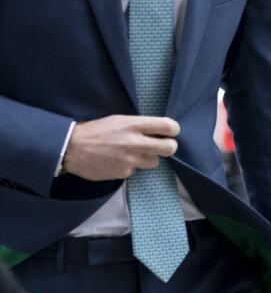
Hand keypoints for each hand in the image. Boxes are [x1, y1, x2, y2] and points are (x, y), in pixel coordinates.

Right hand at [64, 115, 179, 180]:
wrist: (73, 148)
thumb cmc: (97, 131)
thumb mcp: (120, 119)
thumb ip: (139, 125)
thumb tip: (158, 130)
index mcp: (134, 125)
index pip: (167, 126)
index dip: (174, 129)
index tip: (172, 131)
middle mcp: (135, 142)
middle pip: (170, 148)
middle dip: (170, 146)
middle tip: (164, 145)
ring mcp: (130, 160)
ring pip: (155, 162)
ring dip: (148, 157)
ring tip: (134, 152)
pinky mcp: (123, 173)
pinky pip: (136, 170)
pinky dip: (131, 166)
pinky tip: (118, 160)